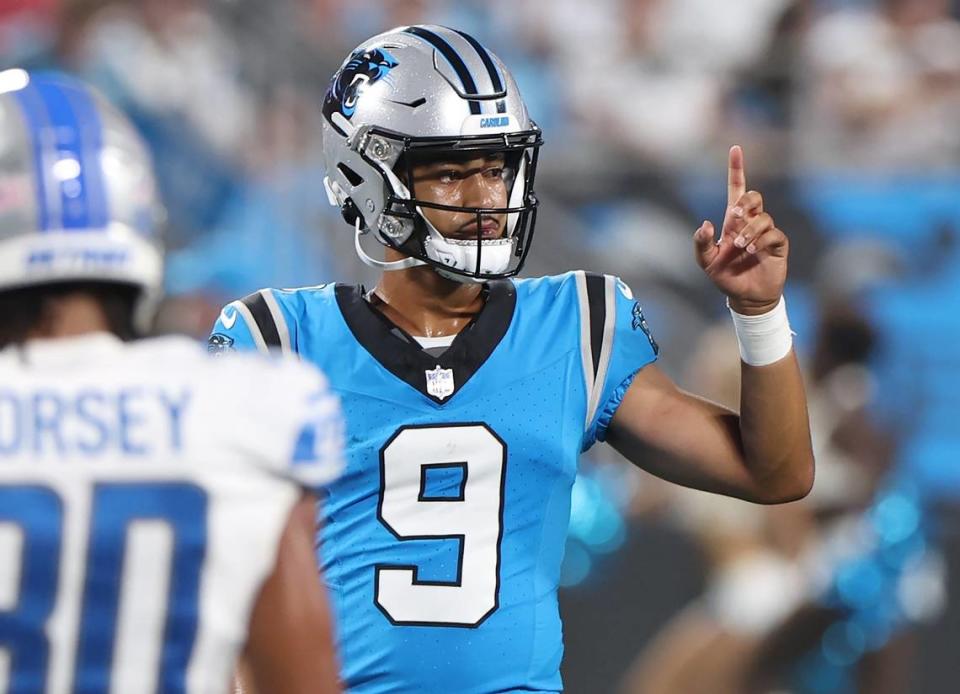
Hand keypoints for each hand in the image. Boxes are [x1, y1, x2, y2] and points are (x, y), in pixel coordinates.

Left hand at [693, 146, 787, 314]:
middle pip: (754, 197)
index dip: (736, 169)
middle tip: (735, 215)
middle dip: (746, 201)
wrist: (745, 298)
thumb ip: (701, 243)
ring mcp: (766, 233)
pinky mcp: (777, 245)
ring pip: (763, 218)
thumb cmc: (725, 277)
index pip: (736, 189)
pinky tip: (752, 252)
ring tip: (741, 247)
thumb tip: (706, 224)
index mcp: (732, 221)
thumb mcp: (706, 262)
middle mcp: (750, 223)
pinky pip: (774, 234)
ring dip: (750, 230)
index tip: (735, 149)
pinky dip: (762, 241)